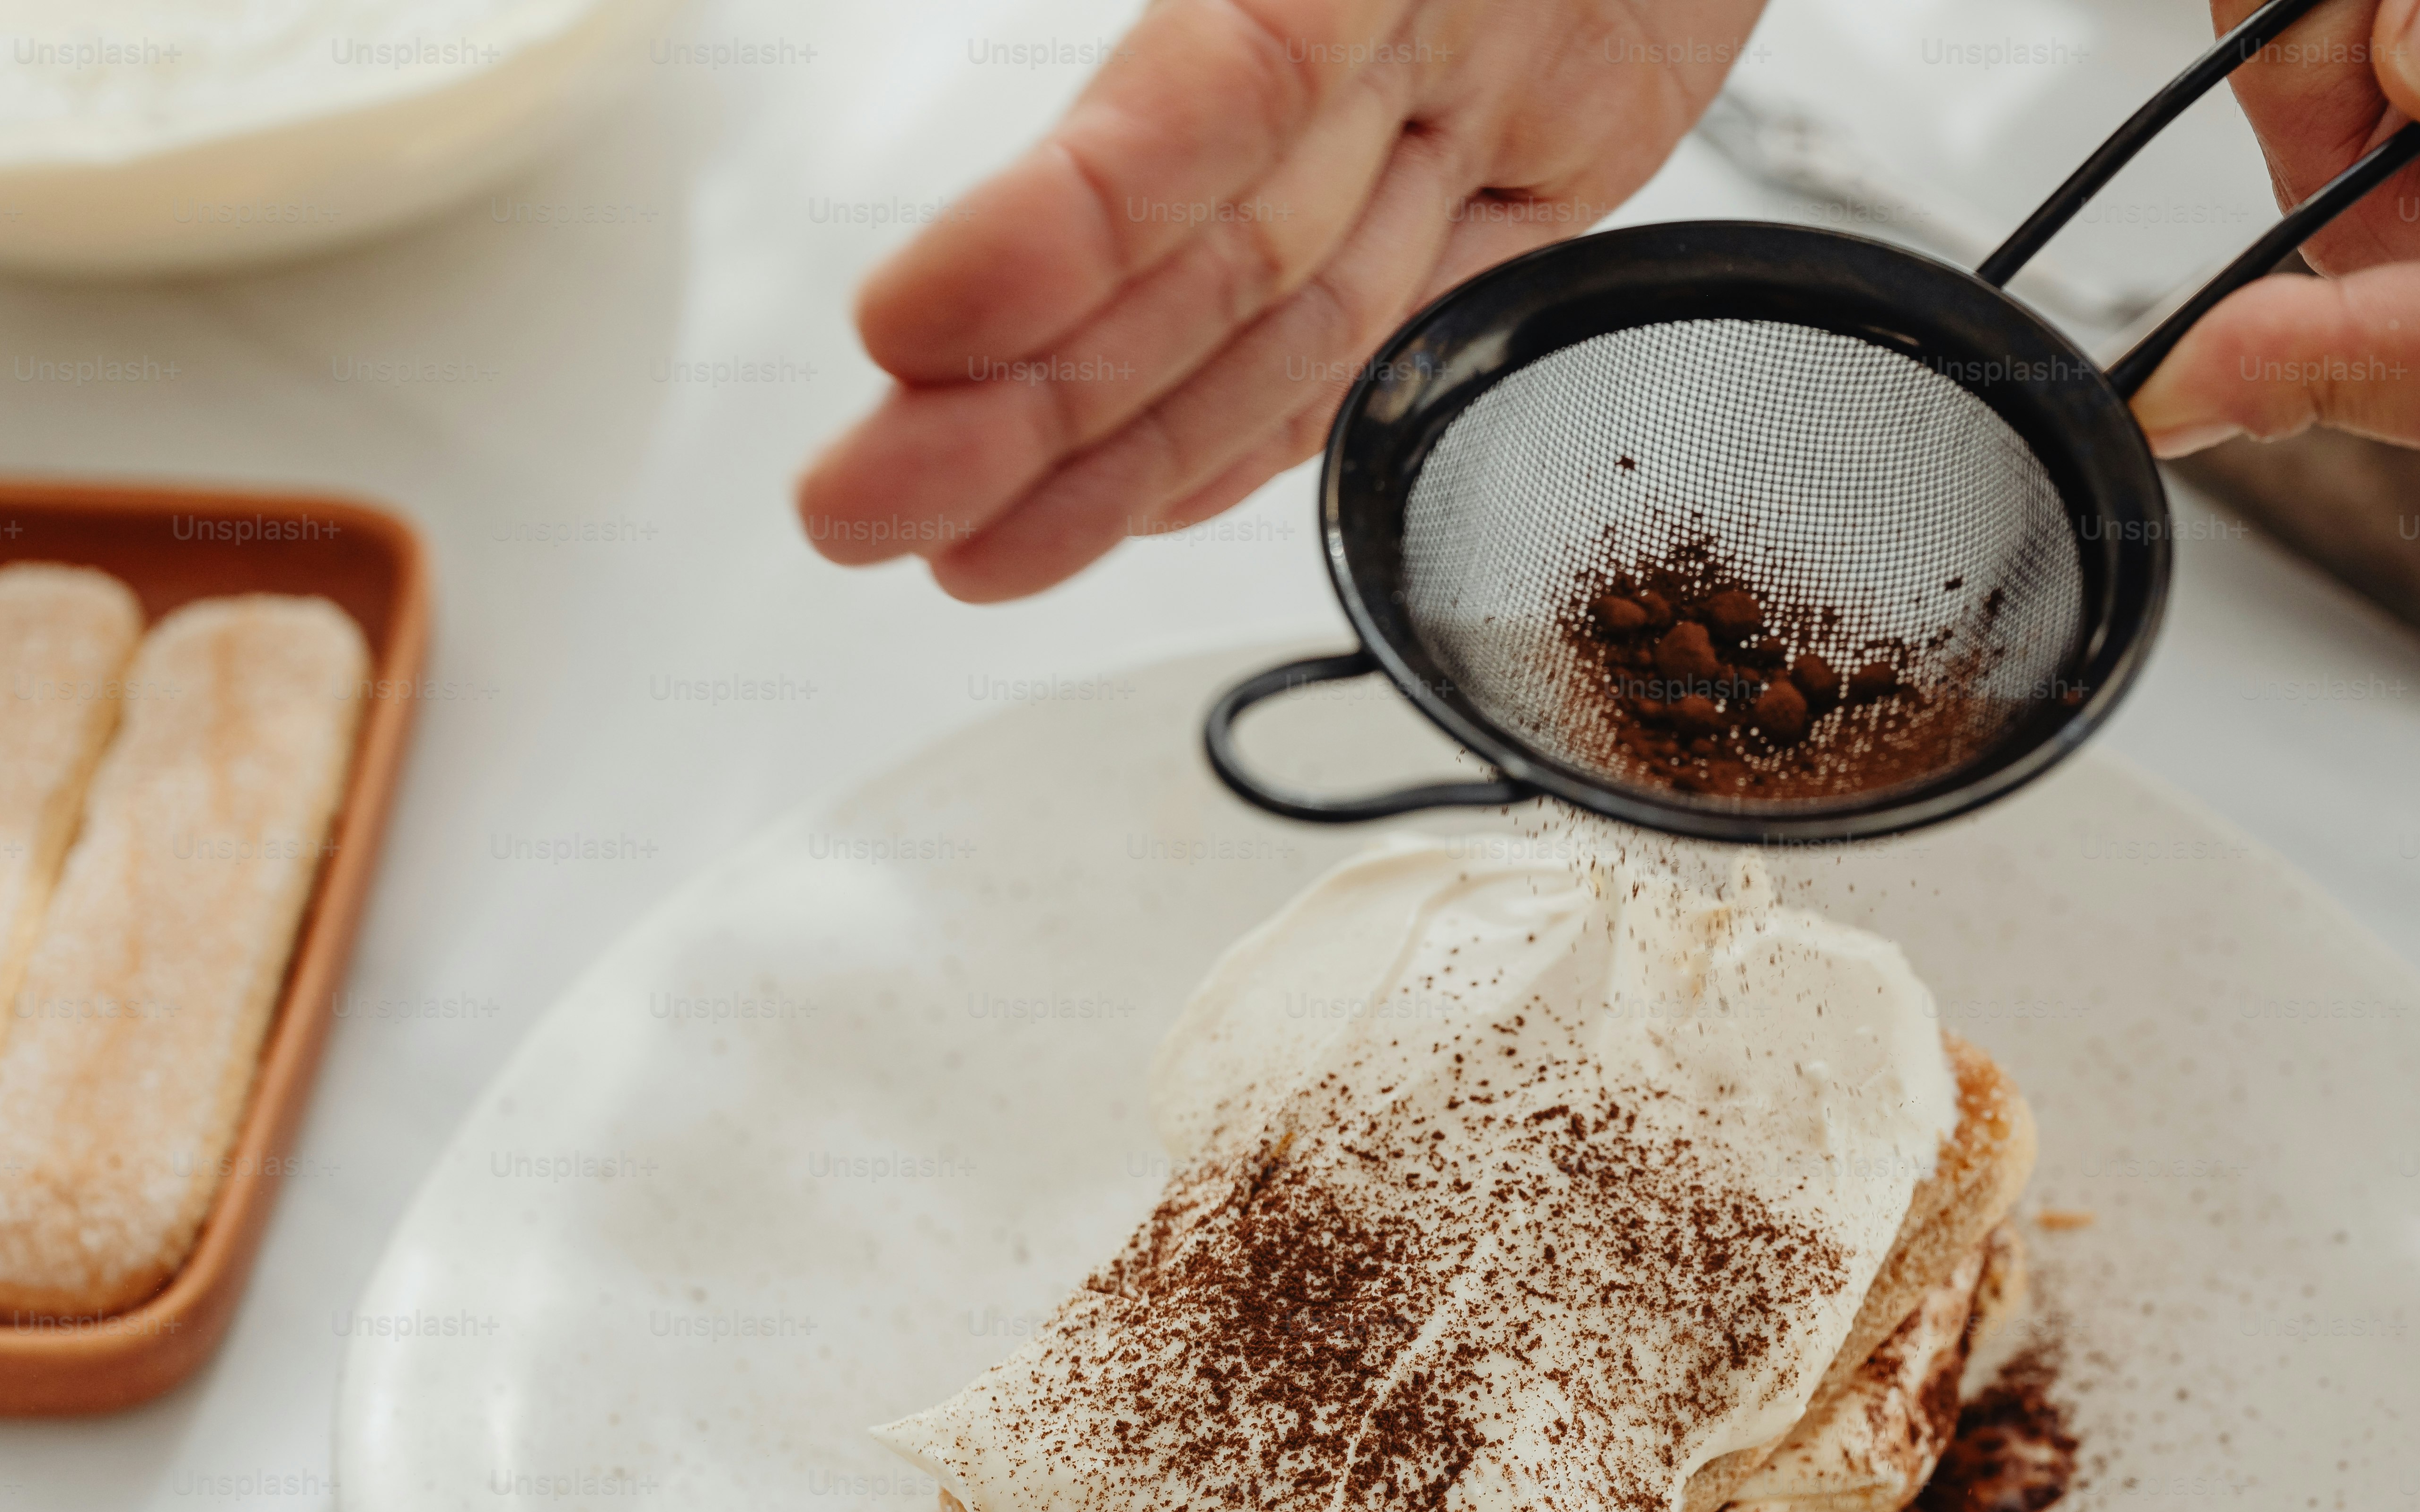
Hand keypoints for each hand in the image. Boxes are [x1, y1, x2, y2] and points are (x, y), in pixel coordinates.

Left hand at [797, 0, 1761, 601]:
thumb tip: (1101, 102)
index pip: (1221, 101)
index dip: (1069, 230)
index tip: (910, 331)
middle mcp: (1453, 53)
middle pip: (1240, 269)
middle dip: (1044, 412)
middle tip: (863, 510)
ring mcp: (1509, 131)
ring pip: (1311, 335)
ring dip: (1129, 465)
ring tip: (966, 550)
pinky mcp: (1556, 180)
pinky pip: (1398, 334)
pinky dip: (1267, 429)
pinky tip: (1149, 497)